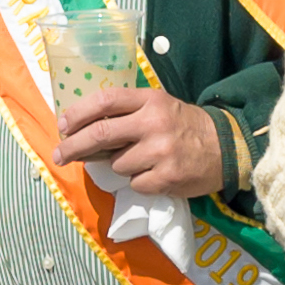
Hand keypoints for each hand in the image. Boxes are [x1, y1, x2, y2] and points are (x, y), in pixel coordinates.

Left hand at [51, 85, 225, 196]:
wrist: (226, 147)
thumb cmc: (184, 126)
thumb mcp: (159, 106)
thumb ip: (127, 112)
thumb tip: (83, 130)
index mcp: (150, 100)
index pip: (105, 101)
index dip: (78, 113)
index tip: (62, 126)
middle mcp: (153, 123)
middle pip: (100, 134)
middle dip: (73, 146)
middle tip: (58, 155)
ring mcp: (160, 152)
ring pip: (117, 164)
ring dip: (121, 166)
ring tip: (142, 161)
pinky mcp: (167, 177)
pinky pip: (135, 184)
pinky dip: (140, 182)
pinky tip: (155, 174)